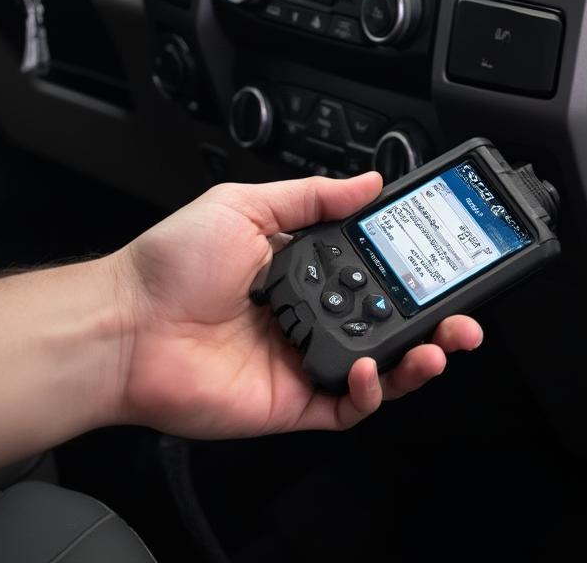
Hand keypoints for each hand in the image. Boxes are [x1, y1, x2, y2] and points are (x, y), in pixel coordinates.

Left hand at [107, 173, 482, 437]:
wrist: (124, 325)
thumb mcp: (246, 205)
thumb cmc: (171, 264)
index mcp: (300, 266)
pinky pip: (347, 406)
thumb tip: (367, 181)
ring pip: (379, 367)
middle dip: (433, 318)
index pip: (372, 268)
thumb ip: (312, 196)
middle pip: (386, 320)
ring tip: (441, 343)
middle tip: (462, 312)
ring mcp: (301, 359)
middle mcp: (307, 314)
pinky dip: (372, 393)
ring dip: (418, 358)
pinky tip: (374, 370)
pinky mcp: (290, 402)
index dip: (410, 267)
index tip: (441, 258)